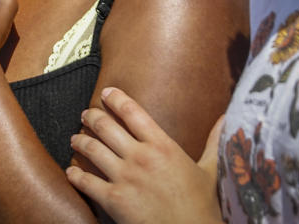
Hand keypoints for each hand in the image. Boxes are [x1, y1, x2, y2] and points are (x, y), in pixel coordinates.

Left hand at [65, 88, 223, 223]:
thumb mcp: (211, 170)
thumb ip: (214, 141)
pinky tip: (71, 171)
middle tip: (86, 114)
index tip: (107, 92)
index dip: (116, 98)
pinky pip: (85, 181)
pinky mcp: (113, 199)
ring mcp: (124, 177)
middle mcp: (141, 157)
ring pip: (91, 149)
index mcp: (163, 146)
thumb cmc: (202, 206)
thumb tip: (227, 117)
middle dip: (92, 117)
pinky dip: (75, 174)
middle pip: (106, 126)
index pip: (133, 112)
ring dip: (79, 140)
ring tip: (75, 138)